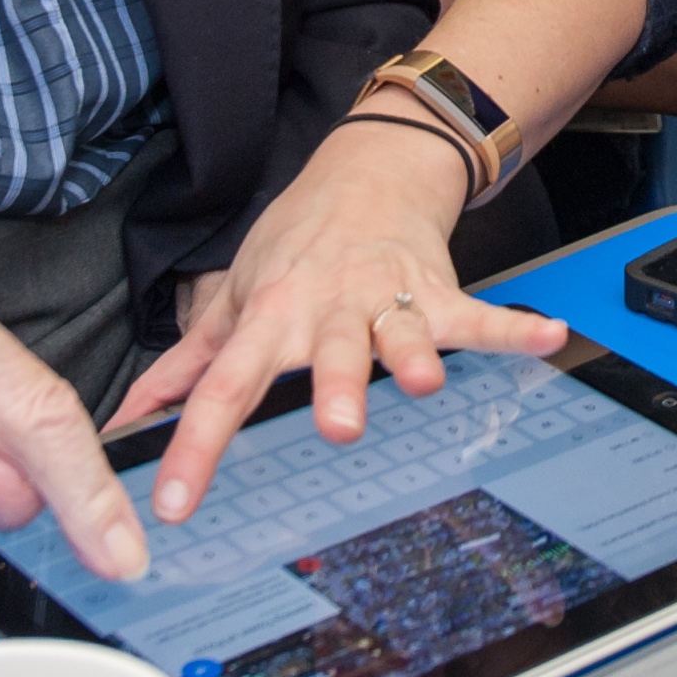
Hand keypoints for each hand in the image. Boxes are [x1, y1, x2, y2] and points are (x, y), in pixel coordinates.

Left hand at [104, 109, 564, 522]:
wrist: (365, 173)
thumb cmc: (295, 245)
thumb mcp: (233, 296)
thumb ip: (185, 366)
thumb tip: (129, 420)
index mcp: (267, 317)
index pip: (222, 389)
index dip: (195, 447)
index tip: (174, 502)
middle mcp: (325, 309)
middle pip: (327, 355)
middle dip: (336, 388)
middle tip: (339, 427)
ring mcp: (383, 299)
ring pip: (396, 333)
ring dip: (412, 356)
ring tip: (424, 382)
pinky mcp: (436, 294)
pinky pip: (477, 315)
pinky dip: (513, 328)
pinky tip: (547, 337)